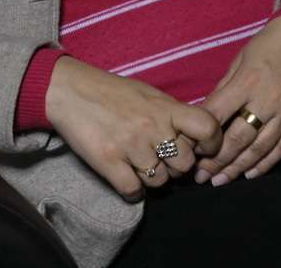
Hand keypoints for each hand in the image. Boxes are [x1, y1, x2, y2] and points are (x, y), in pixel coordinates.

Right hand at [45, 56, 222, 200]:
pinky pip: (134, 191)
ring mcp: (131, 146)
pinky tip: (127, 177)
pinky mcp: (109, 162)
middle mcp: (152, 127)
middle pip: (185, 163)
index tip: (202, 148)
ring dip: (153, 178)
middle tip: (162, 158)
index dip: (211, 142)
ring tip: (140, 164)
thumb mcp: (148, 93)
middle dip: (177, 165)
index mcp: (165, 107)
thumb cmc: (111, 91)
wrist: (69, 90)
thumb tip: (196, 136)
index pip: (207, 127)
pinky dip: (133, 191)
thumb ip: (172, 113)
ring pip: (161, 181)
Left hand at [194, 15, 280, 185]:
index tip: (187, 147)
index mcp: (248, 82)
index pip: (218, 114)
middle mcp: (268, 101)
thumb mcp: (242, 56)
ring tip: (219, 180)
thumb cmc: (274, 41)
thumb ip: (226, 86)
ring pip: (259, 149)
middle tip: (200, 175)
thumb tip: (208, 112)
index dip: (200, 134)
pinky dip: (266, 163)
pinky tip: (250, 173)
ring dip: (237, 167)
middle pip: (237, 139)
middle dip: (216, 160)